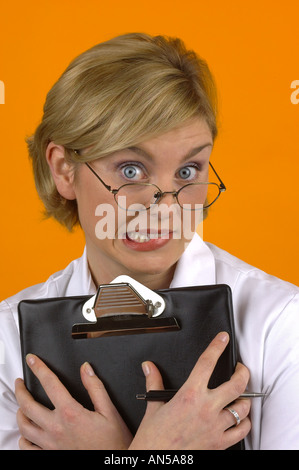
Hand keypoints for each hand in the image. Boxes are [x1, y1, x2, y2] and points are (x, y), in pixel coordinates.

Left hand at [15, 355, 131, 449]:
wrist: (113, 464)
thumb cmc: (113, 442)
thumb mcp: (109, 411)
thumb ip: (95, 387)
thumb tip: (86, 369)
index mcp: (70, 413)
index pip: (50, 384)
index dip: (39, 368)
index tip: (32, 360)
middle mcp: (56, 429)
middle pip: (28, 405)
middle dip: (21, 390)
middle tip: (20, 382)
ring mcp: (50, 445)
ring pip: (24, 426)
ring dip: (20, 412)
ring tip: (21, 404)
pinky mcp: (49, 456)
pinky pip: (27, 447)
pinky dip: (23, 437)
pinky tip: (26, 432)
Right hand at [129, 332, 250, 449]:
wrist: (155, 461)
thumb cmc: (153, 438)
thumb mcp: (153, 406)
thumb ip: (154, 383)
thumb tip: (149, 367)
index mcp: (189, 395)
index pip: (207, 363)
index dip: (217, 346)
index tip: (222, 338)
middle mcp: (206, 409)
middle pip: (236, 384)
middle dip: (243, 372)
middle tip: (240, 368)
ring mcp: (215, 427)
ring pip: (242, 408)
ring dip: (244, 399)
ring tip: (240, 395)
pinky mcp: (220, 443)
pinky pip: (241, 430)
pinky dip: (244, 422)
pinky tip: (239, 418)